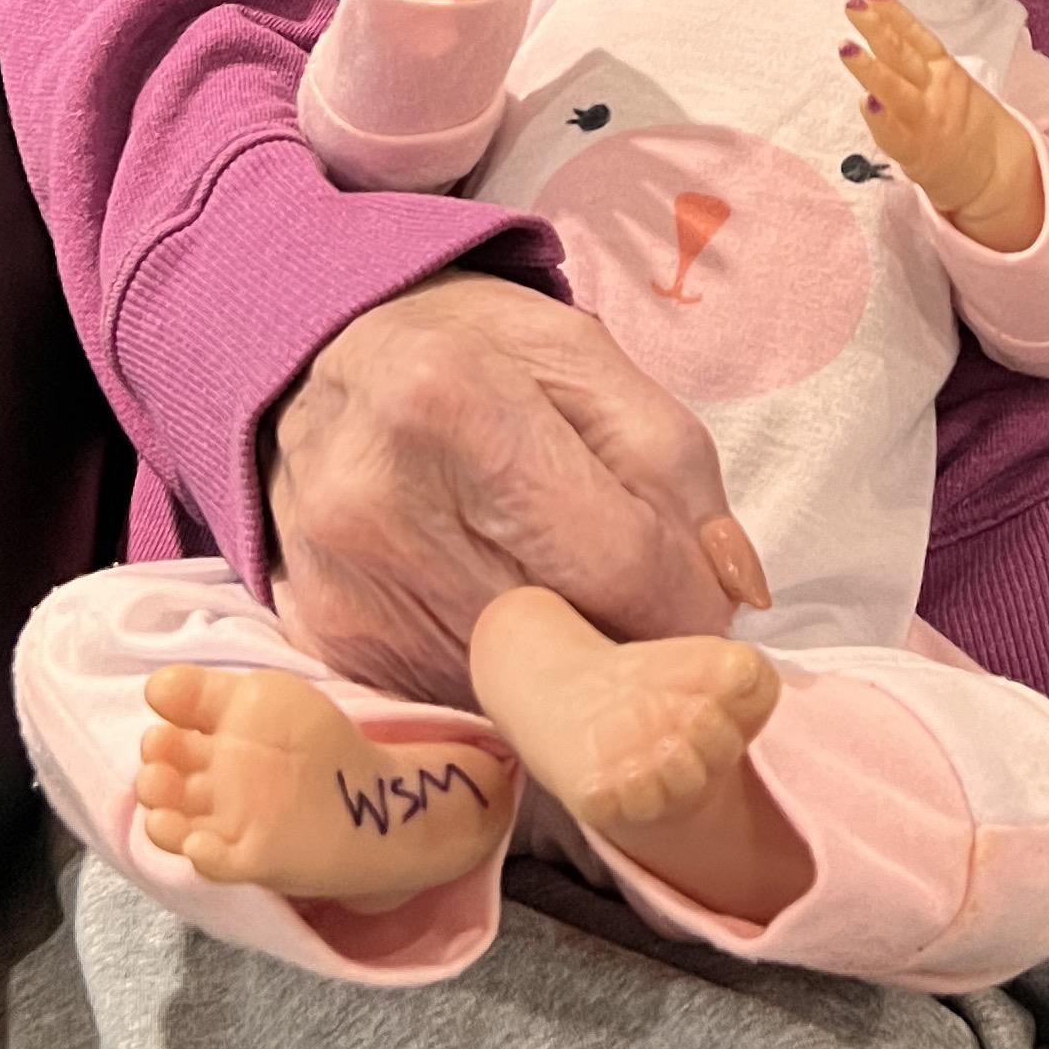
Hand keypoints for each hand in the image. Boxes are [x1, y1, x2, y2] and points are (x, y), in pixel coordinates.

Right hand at [268, 271, 770, 703]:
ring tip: (582, 608)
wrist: (317, 358)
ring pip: (513, 688)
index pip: (617, 561)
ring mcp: (342, 583)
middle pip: (565, 638)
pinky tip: (511, 623)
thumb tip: (731, 591)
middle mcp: (378, 501)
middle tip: (664, 626)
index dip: (692, 608)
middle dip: (637, 648)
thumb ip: (672, 464)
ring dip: (570, 673)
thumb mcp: (582, 357)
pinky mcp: (327, 640)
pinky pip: (454, 697)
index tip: (718, 617)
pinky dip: (504, 680)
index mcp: (453, 400)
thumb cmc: (470, 350)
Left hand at [839, 0, 1043, 248]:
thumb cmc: (957, 118)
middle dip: (876, 28)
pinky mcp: (914, 149)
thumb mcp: (945, 79)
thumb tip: (877, 23)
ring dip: (870, 68)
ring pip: (895, 88)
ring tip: (846, 48)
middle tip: (852, 5)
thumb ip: (914, 58)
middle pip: (902, 54)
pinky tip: (865, 102)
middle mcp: (934, 88)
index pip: (915, 34)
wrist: (988, 168)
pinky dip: (880, 117)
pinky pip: (894, 131)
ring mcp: (925, 118)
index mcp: (944, 67)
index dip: (894, 11)